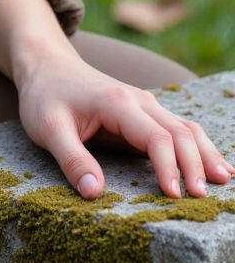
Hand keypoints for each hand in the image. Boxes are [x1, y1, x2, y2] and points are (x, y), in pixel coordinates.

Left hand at [15, 47, 233, 199]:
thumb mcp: (47, 127)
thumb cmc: (45, 96)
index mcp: (117, 102)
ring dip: (205, 153)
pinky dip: (199, 146)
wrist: (46, 64)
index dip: (168, 167)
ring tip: (222, 181)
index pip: (155, 137)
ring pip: (185, 127)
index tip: (173, 196)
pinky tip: (214, 164)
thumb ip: (71, 158)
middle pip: (179, 132)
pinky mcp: (144, 113)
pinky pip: (178, 128)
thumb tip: (94, 193)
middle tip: (202, 199)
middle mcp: (139, 100)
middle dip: (195, 164)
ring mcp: (145, 105)